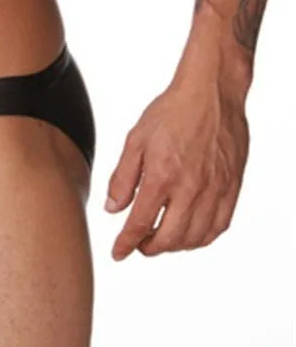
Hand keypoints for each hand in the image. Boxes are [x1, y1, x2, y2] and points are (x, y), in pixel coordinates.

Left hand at [106, 79, 248, 259]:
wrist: (211, 92)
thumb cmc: (171, 112)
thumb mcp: (135, 141)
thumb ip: (122, 179)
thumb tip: (113, 209)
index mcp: (162, 176)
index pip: (140, 224)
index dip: (126, 244)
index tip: (118, 253)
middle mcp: (191, 188)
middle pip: (169, 238)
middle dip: (149, 248)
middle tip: (139, 245)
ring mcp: (215, 189)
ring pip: (195, 238)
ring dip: (174, 246)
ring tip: (161, 240)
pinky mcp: (232, 187)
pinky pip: (219, 226)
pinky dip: (201, 238)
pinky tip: (189, 234)